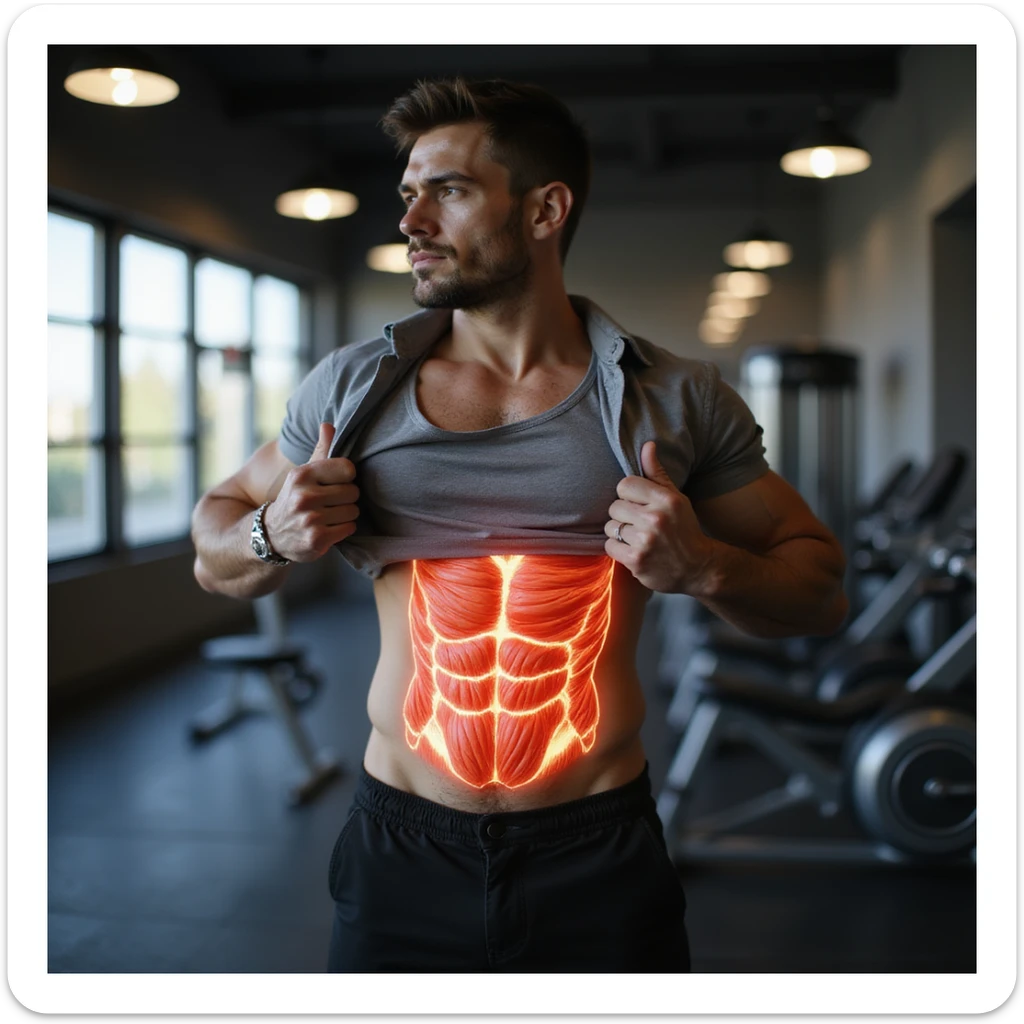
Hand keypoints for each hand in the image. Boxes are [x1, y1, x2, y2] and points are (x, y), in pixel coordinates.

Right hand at [262, 423, 358, 562]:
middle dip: (347, 498)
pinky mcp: (316, 539)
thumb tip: (329, 424)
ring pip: (353, 511)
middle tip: (331, 502)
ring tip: (329, 516)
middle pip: (353, 492)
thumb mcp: (304, 473)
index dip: (347, 476)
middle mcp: (304, 496)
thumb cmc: (296, 498)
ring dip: (346, 515)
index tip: (337, 482)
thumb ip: (321, 450)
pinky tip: (329, 528)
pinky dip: (344, 529)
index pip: (347, 468)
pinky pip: (349, 528)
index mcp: (302, 475)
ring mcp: (310, 519)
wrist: (271, 534)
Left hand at [605, 441, 716, 593]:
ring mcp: (645, 541)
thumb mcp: (675, 497)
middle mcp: (655, 519)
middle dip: (624, 515)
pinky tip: (634, 549)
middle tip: (638, 523)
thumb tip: (647, 445)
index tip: (638, 504)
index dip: (628, 495)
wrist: (698, 567)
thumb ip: (657, 473)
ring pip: (610, 527)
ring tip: (637, 537)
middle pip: (614, 507)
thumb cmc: (683, 528)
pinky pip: (610, 546)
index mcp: (665, 499)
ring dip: (620, 533)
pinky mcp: (636, 561)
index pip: (625, 485)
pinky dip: (618, 548)